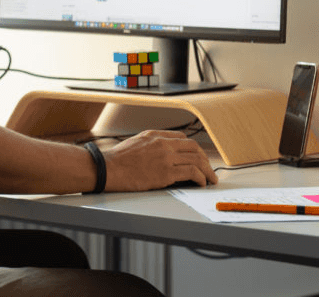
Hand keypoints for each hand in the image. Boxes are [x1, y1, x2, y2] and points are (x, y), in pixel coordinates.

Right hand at [101, 130, 217, 190]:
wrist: (108, 168)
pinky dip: (201, 178)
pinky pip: (192, 173)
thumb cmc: (117, 160)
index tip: (197, 157)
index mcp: (155, 135)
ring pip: (197, 160)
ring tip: (210, 179)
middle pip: (193, 148)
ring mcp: (166, 157)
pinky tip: (201, 183)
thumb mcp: (135, 143)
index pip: (182, 138)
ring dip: (207, 170)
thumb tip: (161, 153)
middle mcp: (163, 144)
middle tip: (208, 169)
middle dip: (204, 159)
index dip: (193, 149)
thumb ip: (151, 145)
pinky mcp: (166, 173)